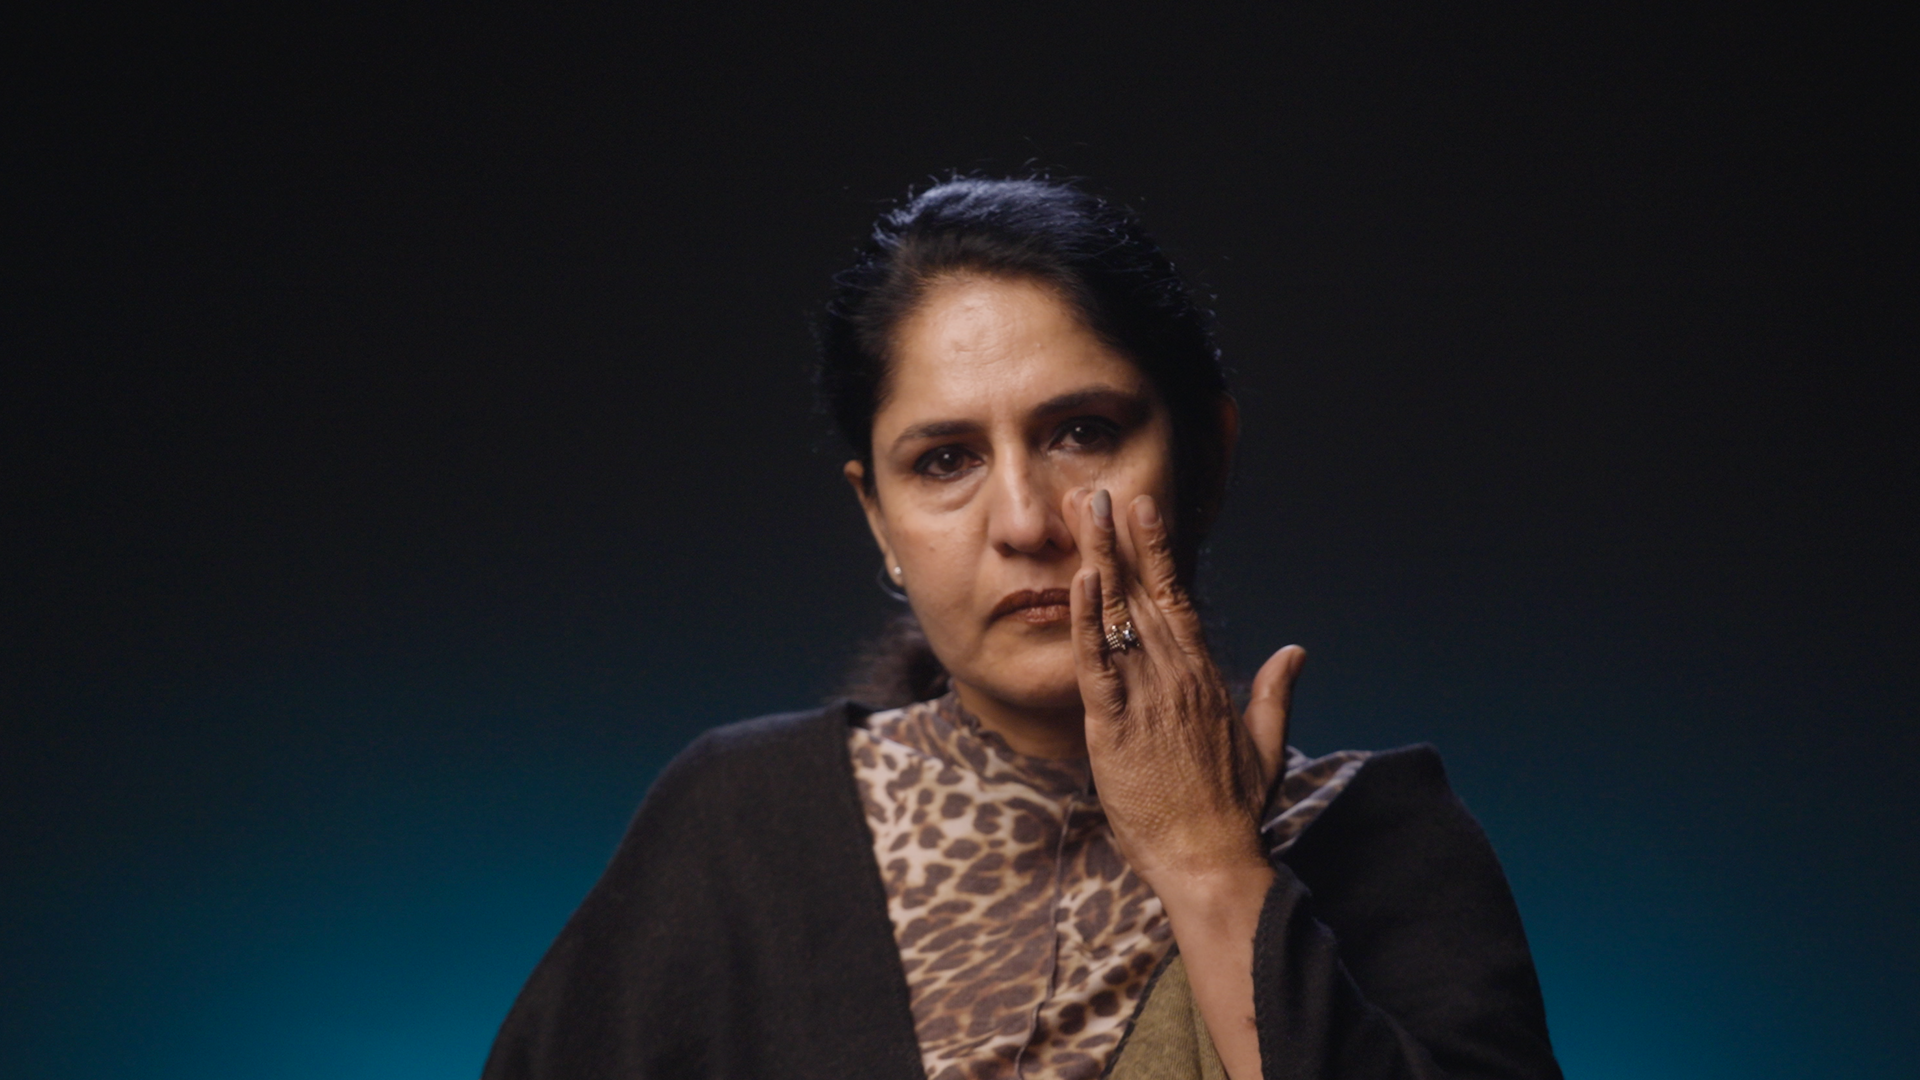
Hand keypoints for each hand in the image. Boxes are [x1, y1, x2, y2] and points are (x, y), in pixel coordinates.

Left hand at [1066, 487, 1306, 885]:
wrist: (1211, 859)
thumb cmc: (1234, 812)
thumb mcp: (1266, 746)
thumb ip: (1276, 694)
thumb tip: (1296, 652)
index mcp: (1205, 677)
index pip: (1177, 598)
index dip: (1157, 550)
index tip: (1142, 509)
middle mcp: (1177, 675)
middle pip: (1142, 591)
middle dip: (1116, 537)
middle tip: (1093, 490)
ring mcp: (1147, 696)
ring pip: (1117, 613)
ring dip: (1097, 557)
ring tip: (1079, 510)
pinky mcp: (1114, 723)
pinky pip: (1095, 660)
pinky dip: (1085, 618)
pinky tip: (1078, 579)